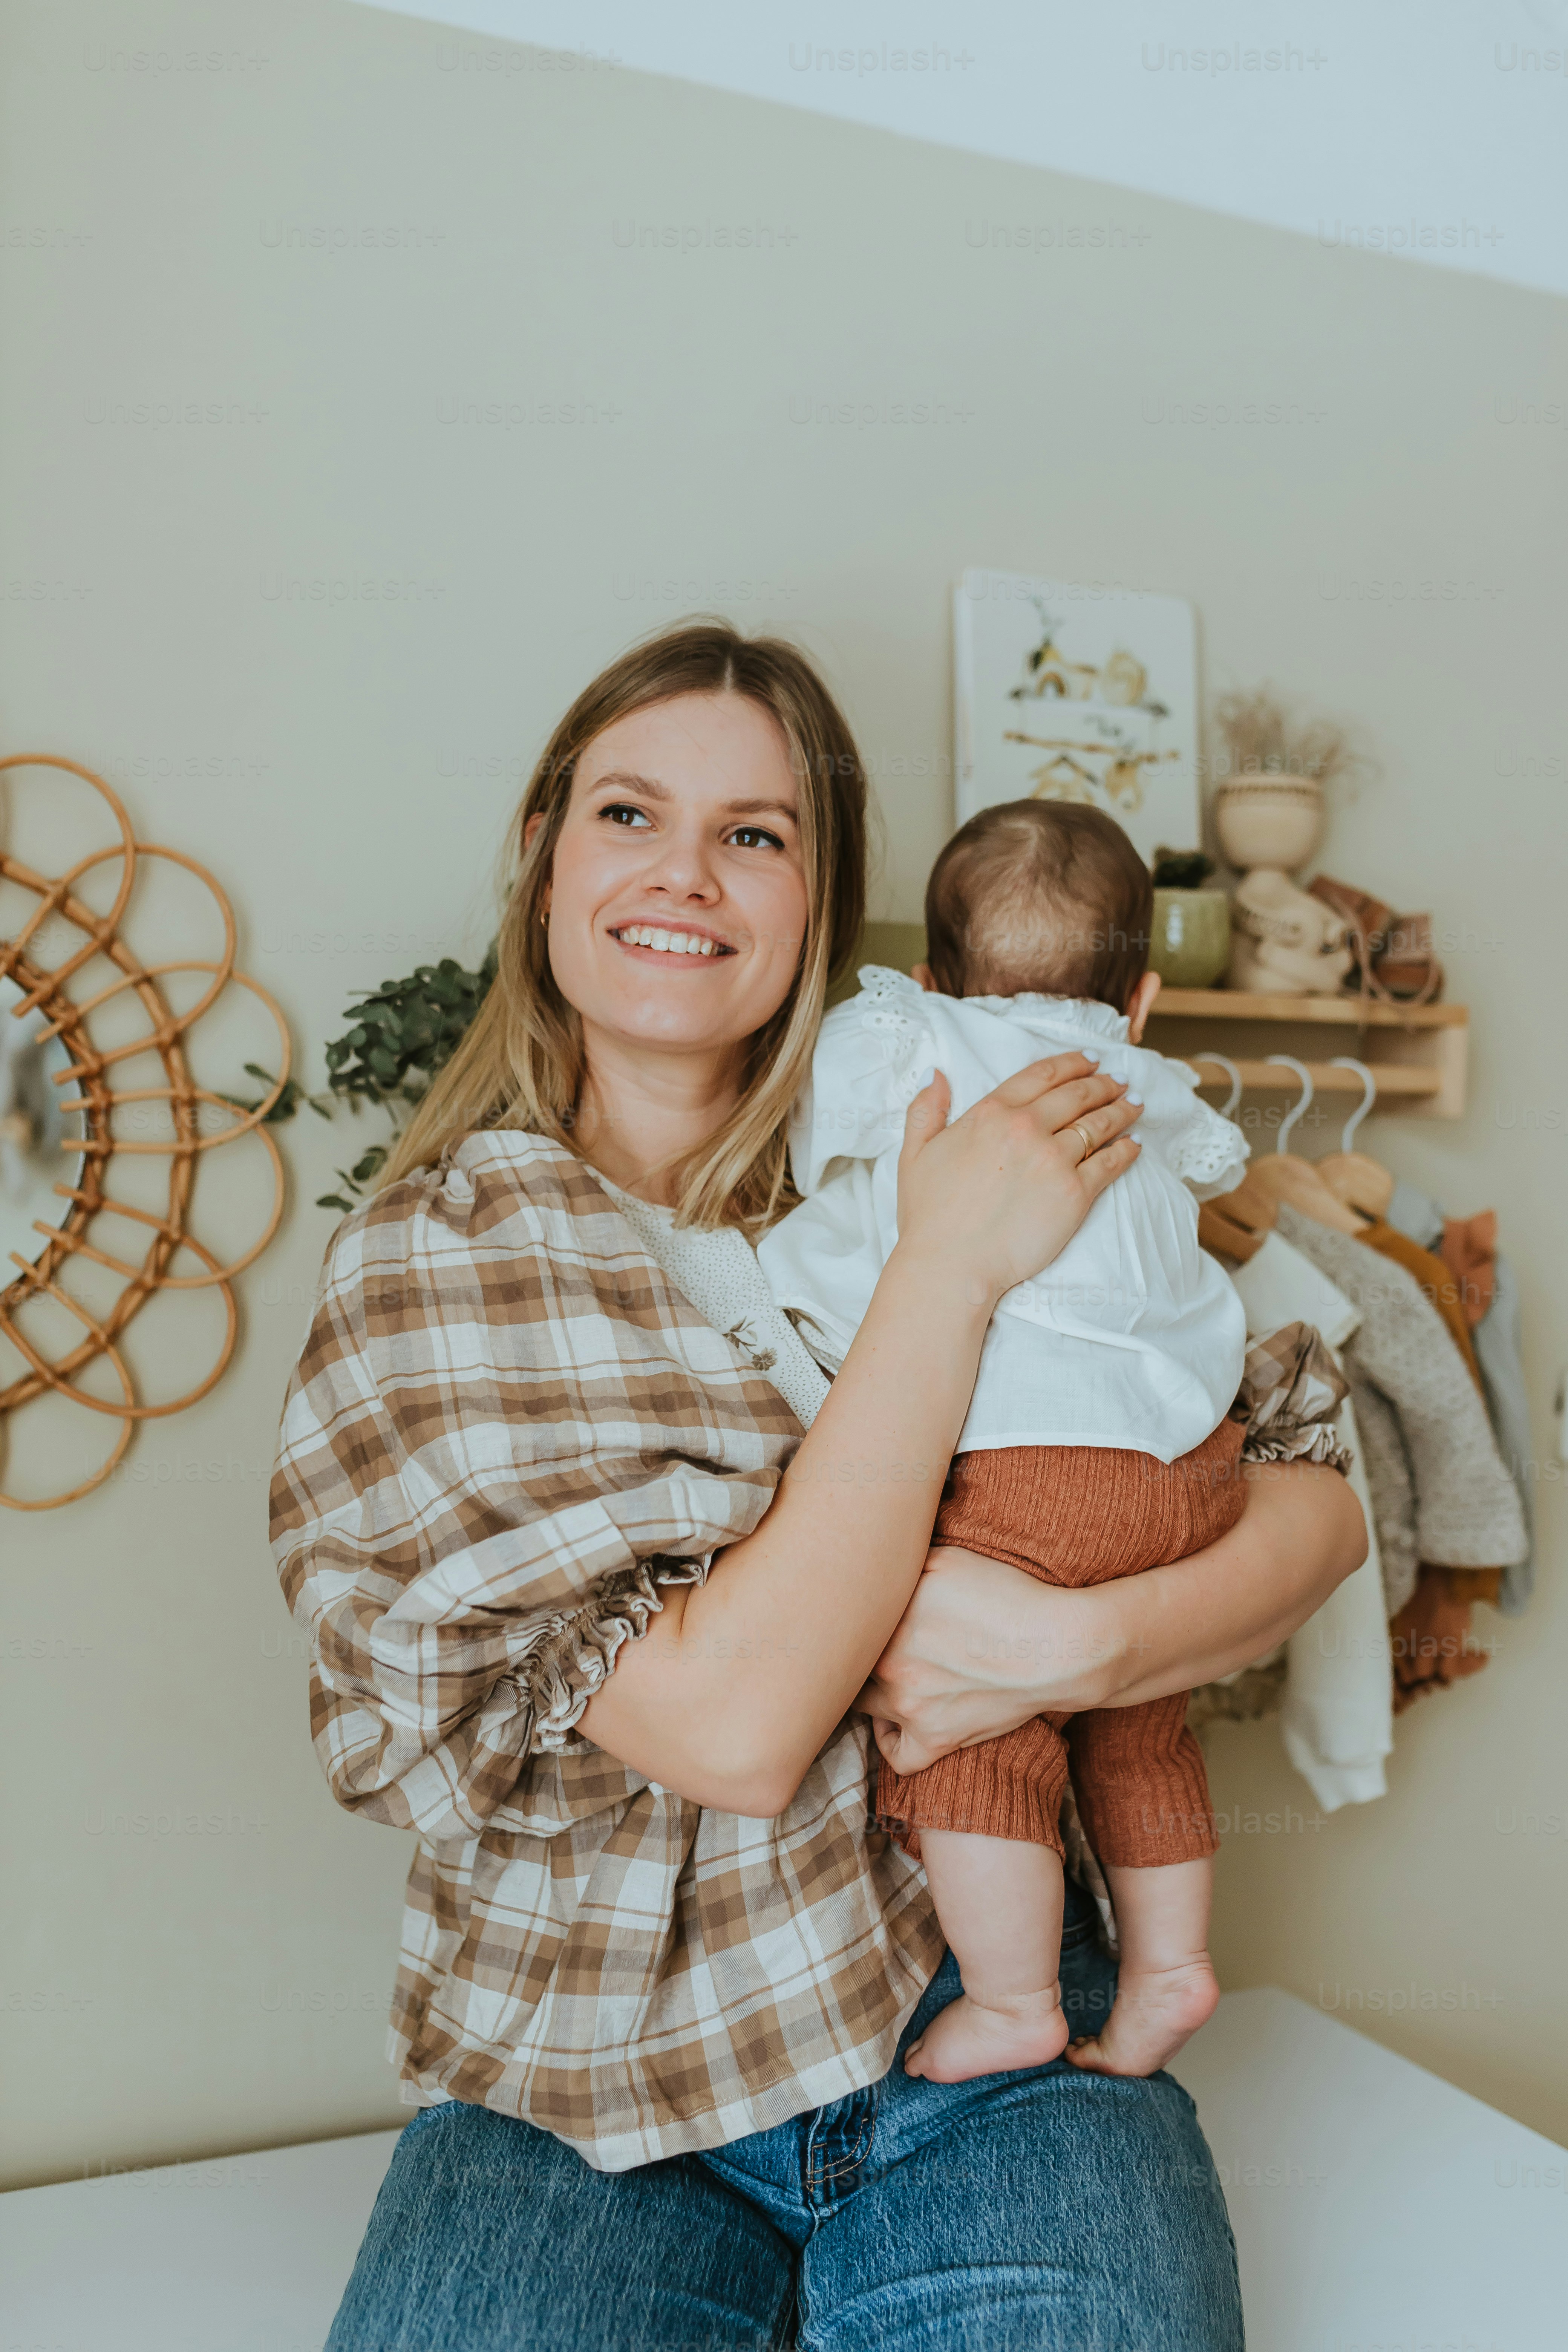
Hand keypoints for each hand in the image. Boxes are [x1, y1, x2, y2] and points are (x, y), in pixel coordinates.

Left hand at [857, 1544, 1115, 1773]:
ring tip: (882, 1675)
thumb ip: (899, 1563)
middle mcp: (888, 1667)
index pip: (841, 1623)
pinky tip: (896, 1724)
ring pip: (864, 1706)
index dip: (846, 1616)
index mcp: (886, 1620)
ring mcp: (911, 1708)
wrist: (1058, 1647)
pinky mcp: (938, 1740)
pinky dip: (892, 1743)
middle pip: (847, 1665)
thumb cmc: (1006, 1594)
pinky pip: (899, 1758)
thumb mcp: (946, 1558)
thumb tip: (869, 1561)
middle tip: (861, 1644)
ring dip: (868, 1691)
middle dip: (851, 1655)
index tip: (855, 1612)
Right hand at [895, 1055, 1141, 1309]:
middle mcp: (1026, 1128)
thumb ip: (925, 1110)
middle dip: (1102, 1084)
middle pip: (1077, 1095)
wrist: (951, 1265)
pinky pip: (1110, 1164)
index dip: (1070, 1064)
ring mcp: (1054, 1160)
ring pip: (1098, 1124)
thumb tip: (935, 1074)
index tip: (1089, 1060)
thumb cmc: (929, 1216)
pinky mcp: (1076, 1194)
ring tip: (1134, 1104)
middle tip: (1119, 1081)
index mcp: (991, 1113)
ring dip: (1121, 1110)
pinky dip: (1126, 1151)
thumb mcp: (914, 1154)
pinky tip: (1134, 1144)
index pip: (1041, 1075)